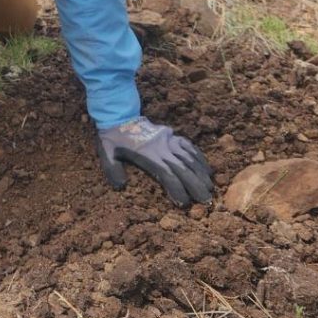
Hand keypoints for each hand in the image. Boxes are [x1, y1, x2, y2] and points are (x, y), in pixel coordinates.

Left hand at [97, 117, 212, 207]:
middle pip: (182, 167)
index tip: (184, 203)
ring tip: (211, 188)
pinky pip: (190, 146)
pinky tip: (208, 169)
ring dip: (201, 173)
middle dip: (196, 184)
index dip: (177, 189)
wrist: (119, 115)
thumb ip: (112, 169)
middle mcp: (161, 147)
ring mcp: (168, 140)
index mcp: (146, 154)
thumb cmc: (112, 138)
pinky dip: (200, 157)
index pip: (166, 174)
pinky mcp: (172, 135)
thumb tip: (120, 186)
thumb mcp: (105, 152)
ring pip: (189, 157)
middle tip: (206, 200)